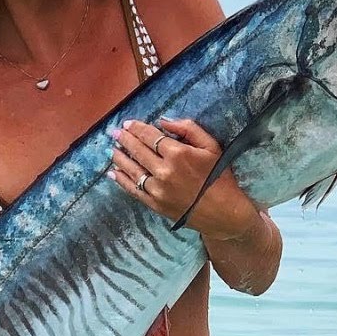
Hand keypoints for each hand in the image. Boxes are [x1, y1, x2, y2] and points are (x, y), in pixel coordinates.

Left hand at [106, 117, 260, 239]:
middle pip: (138, 150)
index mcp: (178, 154)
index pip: (150, 136)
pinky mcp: (154, 204)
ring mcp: (157, 189)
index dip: (137, 128)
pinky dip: (121, 180)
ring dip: (119, 157)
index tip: (127, 123)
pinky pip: (133, 189)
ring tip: (112, 149)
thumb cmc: (220, 177)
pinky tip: (113, 172)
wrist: (224, 213)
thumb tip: (164, 122)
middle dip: (124, 139)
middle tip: (114, 132)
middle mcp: (164, 170)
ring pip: (132, 169)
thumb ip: (188, 129)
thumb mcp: (211, 146)